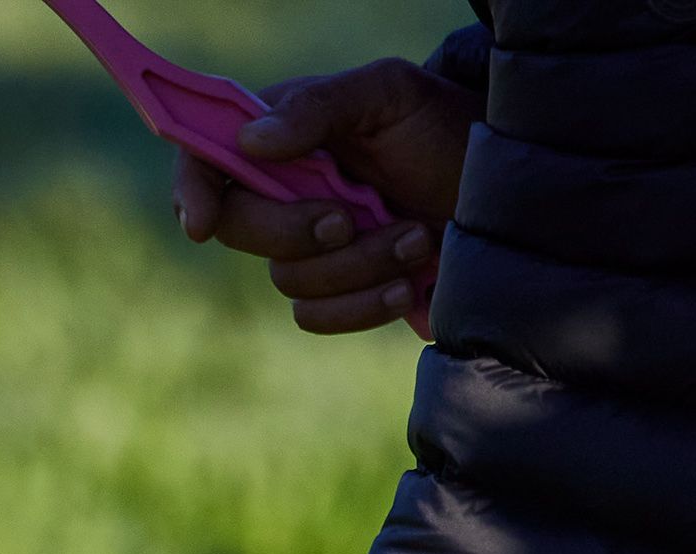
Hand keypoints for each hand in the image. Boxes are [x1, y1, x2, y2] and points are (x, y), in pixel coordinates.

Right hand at [175, 58, 470, 337]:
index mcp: (282, 134)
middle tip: (348, 218)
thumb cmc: (446, 126)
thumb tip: (249, 140)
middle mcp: (284, 191)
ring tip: (416, 237)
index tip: (205, 222)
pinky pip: (314, 316)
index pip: (205, 158)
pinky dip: (362, 305)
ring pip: (287, 278)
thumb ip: (319, 106)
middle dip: (293, 231)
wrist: (503, 189)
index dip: (193, 190)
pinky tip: (409, 283)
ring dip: (356, 265)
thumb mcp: (390, 94)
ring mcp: (309, 246)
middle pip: (237, 229)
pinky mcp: (337, 292)